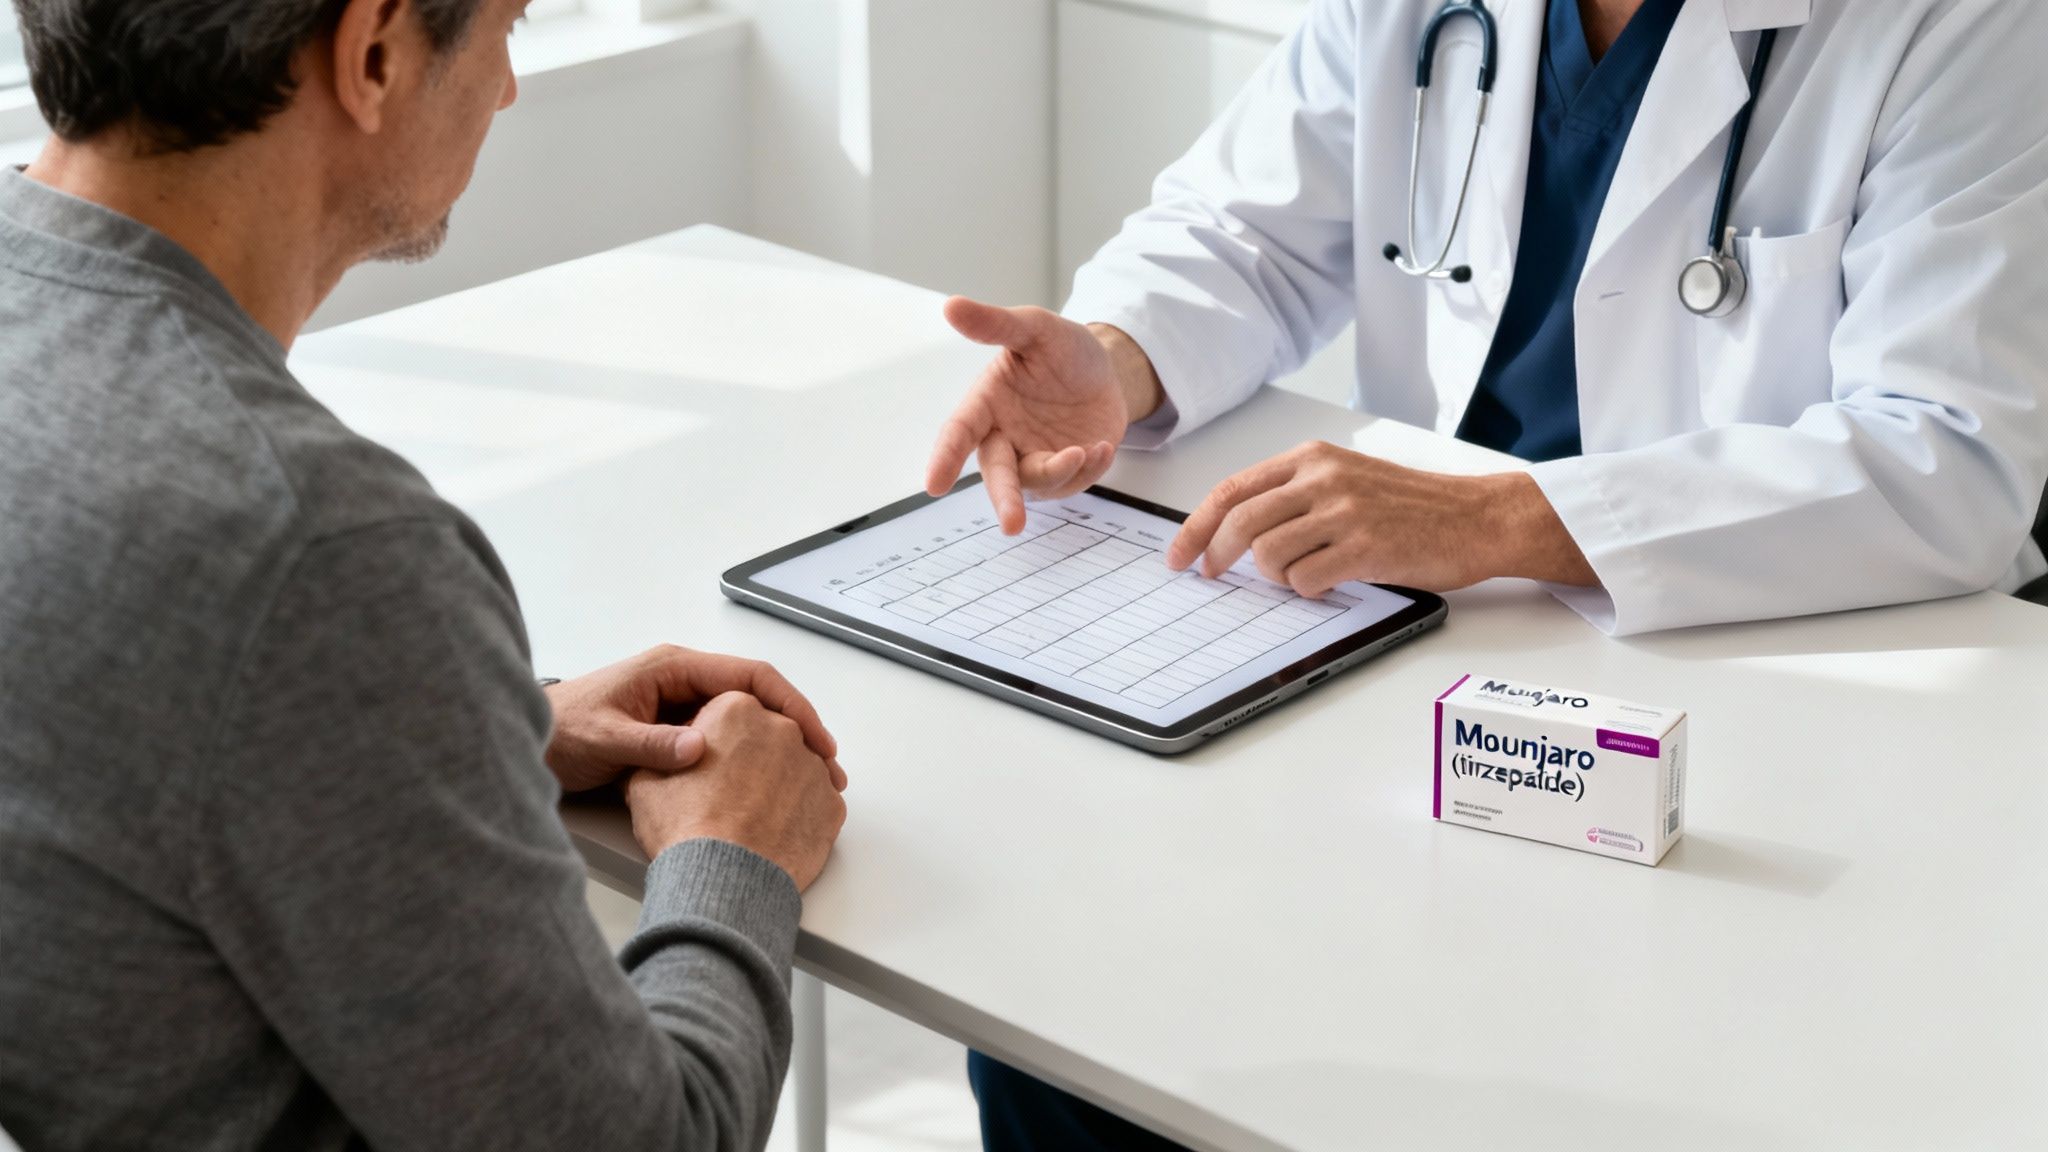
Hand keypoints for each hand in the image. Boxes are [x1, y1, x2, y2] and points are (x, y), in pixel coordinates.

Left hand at [543, 645, 841, 794]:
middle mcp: (684, 680)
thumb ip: (650, 744)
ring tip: (809, 779)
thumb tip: (700, 748)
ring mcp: (682, 703)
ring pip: (748, 719)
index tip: (815, 738)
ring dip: (781, 745)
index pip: (751, 677)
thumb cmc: (559, 730)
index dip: (790, 705)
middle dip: (798, 728)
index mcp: (674, 668)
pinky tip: (769, 782)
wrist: (527, 740)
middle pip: (759, 697)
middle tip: (827, 767)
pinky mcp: (677, 728)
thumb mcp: (603, 738)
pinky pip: (728, 737)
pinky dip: (755, 756)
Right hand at [626, 692, 848, 890]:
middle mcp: (783, 729)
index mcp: (737, 710)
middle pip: (767, 736)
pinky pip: (816, 802)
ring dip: (778, 785)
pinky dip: (799, 815)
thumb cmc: (686, 828)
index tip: (707, 765)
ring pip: (795, 768)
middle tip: (729, 794)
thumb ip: (666, 753)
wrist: (725, 880)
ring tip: (751, 818)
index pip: (729, 714)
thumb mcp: (647, 779)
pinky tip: (774, 834)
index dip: (714, 741)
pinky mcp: (832, 804)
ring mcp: (813, 767)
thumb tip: (674, 754)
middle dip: (751, 759)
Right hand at [925, 298, 1163, 533]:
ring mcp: (1034, 457)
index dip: (944, 458)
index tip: (933, 486)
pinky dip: (1089, 470)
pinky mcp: (1065, 471)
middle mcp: (1005, 436)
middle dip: (1004, 499)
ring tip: (1087, 449)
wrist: (1107, 368)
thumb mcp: (1035, 328)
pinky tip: (1103, 446)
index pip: (958, 433)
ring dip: (1060, 472)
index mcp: (986, 404)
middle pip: (997, 474)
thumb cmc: (1062, 349)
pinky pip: (1072, 482)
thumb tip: (951, 305)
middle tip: (1012, 524)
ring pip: (1037, 483)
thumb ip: (995, 324)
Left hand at [1166, 441, 1597, 594]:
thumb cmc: (1416, 505)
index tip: (1179, 554)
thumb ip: (1297, 495)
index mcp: (1313, 459)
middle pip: (1238, 522)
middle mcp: (1323, 479)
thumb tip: (1236, 532)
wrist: (1479, 516)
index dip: (1196, 526)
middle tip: (1213, 576)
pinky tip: (1328, 583)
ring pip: (1267, 553)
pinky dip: (1306, 590)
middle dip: (1216, 556)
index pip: (1232, 490)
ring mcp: (1344, 512)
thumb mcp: (1348, 479)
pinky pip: (1305, 579)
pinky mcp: (1365, 547)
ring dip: (1274, 576)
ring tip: (1303, 574)